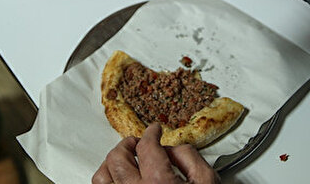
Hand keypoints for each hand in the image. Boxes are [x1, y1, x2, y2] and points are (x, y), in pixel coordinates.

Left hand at [92, 124, 219, 183]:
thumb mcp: (206, 182)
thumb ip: (190, 158)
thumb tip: (173, 149)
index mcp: (159, 183)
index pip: (146, 146)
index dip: (150, 133)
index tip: (154, 131)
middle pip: (118, 158)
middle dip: (128, 144)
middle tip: (137, 142)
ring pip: (102, 177)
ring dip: (112, 163)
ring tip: (125, 160)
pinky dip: (108, 182)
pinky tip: (119, 179)